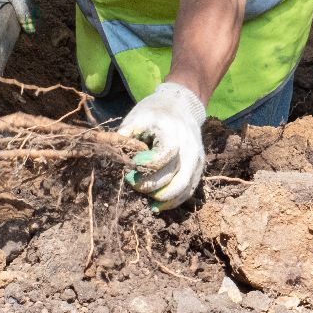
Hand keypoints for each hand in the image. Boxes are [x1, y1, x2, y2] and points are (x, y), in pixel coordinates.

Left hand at [120, 82, 207, 210]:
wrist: (181, 106)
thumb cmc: (153, 113)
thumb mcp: (136, 118)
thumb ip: (125, 137)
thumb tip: (114, 156)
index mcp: (172, 132)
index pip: (163, 157)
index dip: (145, 167)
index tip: (130, 168)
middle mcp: (188, 147)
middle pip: (174, 177)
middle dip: (151, 187)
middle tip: (133, 184)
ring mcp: (196, 158)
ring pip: (184, 188)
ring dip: (164, 199)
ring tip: (147, 202)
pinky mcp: (198, 167)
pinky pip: (189, 190)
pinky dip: (174, 201)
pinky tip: (158, 205)